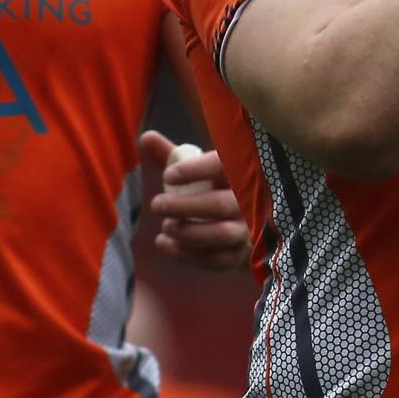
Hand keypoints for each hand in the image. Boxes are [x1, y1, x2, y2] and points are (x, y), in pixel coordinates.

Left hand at [139, 130, 245, 271]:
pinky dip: (188, 255)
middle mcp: (252, 201)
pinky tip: (165, 244)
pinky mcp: (244, 255)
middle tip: (156, 205)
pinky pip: (218, 260)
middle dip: (183, 207)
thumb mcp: (200, 171)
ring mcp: (250, 230)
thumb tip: (145, 137)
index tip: (168, 176)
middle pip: (219, 205)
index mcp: (243, 172)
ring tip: (164, 226)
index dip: (194, 170)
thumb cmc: (217, 189)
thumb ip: (174, 155)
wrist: (251, 225)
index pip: (222, 166)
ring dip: (187, 232)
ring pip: (221, 234)